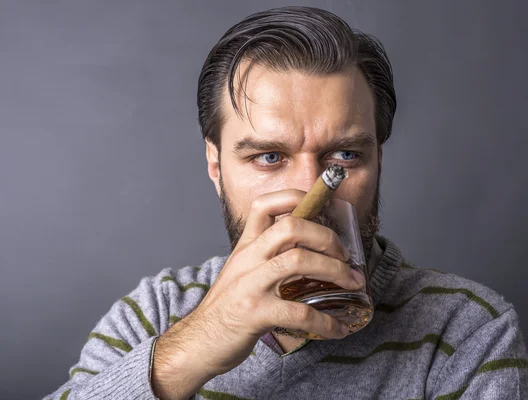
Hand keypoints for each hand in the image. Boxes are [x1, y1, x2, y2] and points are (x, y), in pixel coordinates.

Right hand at [170, 189, 363, 376]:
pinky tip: (338, 328)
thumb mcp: (241, 273)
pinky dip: (326, 321)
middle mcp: (248, 259)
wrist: (198, 342)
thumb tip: (307, 253)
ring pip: (298, 260)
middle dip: (327, 237)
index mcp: (245, 247)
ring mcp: (250, 284)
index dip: (294, 197)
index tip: (322, 207)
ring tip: (352, 284)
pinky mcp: (255, 313)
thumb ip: (265, 258)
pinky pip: (299, 312)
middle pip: (291, 226)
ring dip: (335, 271)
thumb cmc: (225, 308)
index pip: (264, 205)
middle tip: (345, 255)